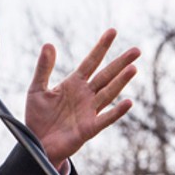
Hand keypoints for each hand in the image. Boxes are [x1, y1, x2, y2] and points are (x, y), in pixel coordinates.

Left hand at [25, 28, 140, 164]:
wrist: (37, 142)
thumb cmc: (38, 116)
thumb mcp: (37, 88)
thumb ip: (43, 68)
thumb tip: (49, 44)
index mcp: (74, 83)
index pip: (91, 62)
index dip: (101, 47)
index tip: (112, 31)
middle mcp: (85, 95)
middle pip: (106, 75)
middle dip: (120, 62)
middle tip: (136, 50)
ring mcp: (89, 111)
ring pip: (108, 93)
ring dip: (120, 81)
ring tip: (133, 68)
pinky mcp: (89, 128)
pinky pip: (106, 118)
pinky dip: (117, 111)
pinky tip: (128, 102)